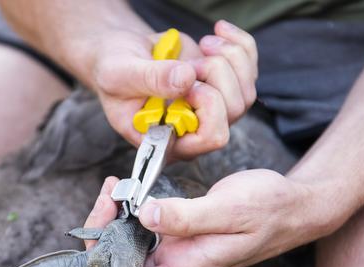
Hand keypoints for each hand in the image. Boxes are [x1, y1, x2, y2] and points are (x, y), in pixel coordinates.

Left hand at [83, 170, 343, 266]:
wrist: (293, 205)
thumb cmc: (268, 211)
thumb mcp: (230, 210)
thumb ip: (188, 216)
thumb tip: (145, 216)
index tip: (103, 234)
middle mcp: (179, 262)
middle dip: (104, 234)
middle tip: (109, 195)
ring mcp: (179, 247)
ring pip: (132, 245)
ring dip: (115, 220)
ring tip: (115, 187)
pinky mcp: (181, 231)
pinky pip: (145, 228)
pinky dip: (131, 210)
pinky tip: (130, 189)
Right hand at [89, 20, 257, 159]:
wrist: (124, 54)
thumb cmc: (113, 70)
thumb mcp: (120, 73)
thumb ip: (149, 79)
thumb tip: (186, 79)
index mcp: (169, 139)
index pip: (210, 137)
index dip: (208, 106)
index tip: (187, 80)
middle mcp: (195, 130)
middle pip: (233, 112)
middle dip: (216, 75)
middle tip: (191, 61)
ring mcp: (213, 111)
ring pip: (246, 93)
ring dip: (229, 59)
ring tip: (203, 44)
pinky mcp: (225, 87)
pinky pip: (250, 70)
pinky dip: (240, 45)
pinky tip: (219, 30)